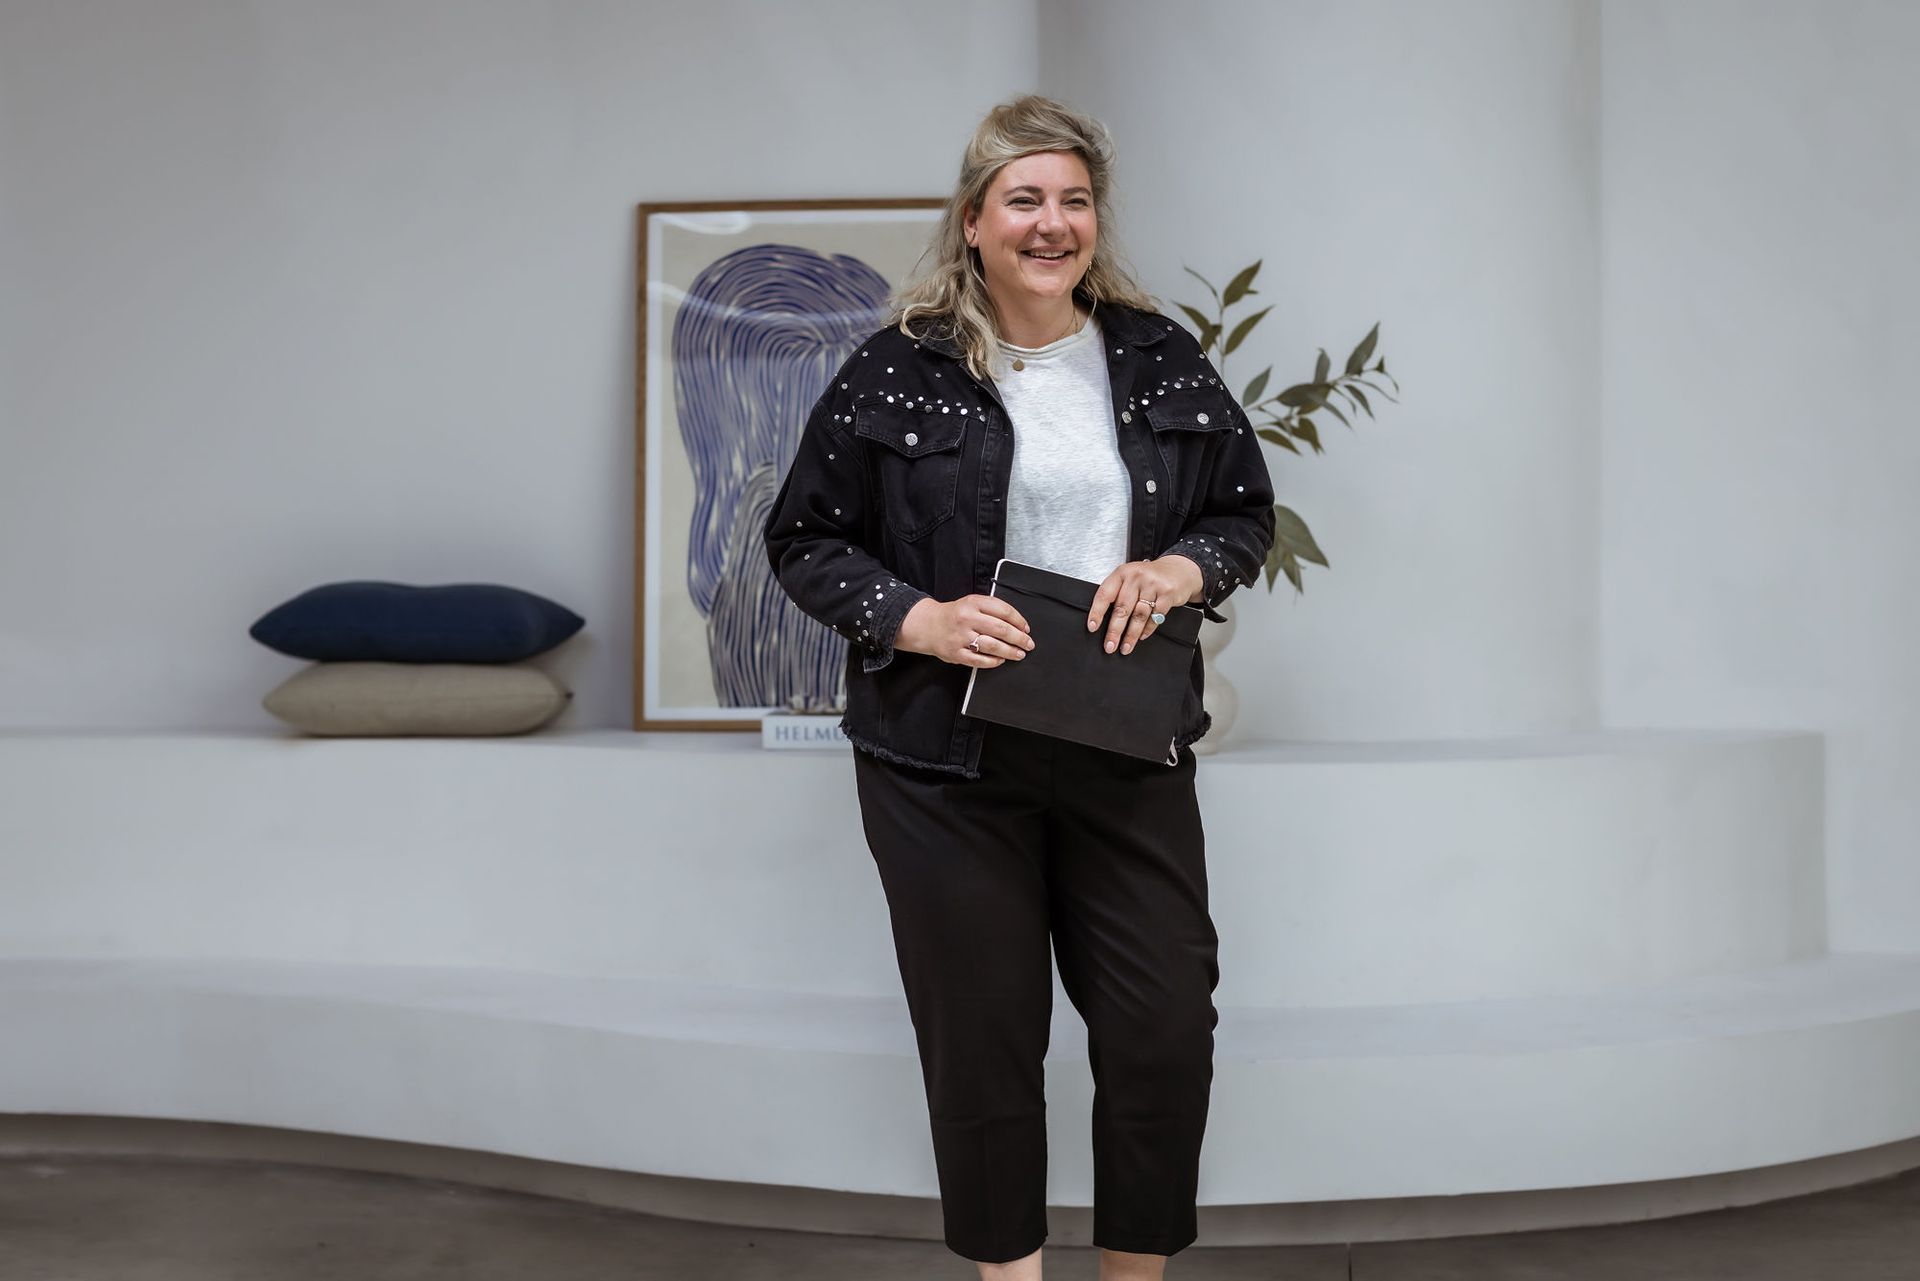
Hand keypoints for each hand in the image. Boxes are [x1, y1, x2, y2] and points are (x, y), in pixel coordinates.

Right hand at [896, 595, 1034, 667]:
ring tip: (1019, 654)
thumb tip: (1017, 624)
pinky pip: (980, 660)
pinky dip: (993, 661)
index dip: (1019, 621)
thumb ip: (992, 609)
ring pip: (993, 646)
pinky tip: (1000, 660)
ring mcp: (961, 637)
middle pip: (1001, 629)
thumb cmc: (954, 615)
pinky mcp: (956, 653)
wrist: (928, 625)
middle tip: (1028, 644)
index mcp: (973, 603)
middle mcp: (967, 619)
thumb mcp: (971, 603)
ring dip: (1010, 651)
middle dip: (1019, 638)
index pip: (1003, 610)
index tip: (1026, 628)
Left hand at [1087, 556, 1205, 655]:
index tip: (1092, 627)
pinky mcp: (1167, 594)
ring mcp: (1153, 585)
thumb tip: (1103, 621)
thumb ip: (1118, 593)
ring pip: (1138, 615)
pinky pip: (1155, 617)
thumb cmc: (1150, 577)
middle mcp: (1136, 577)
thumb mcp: (1130, 578)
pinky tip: (1142, 636)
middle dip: (1114, 631)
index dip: (1097, 612)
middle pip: (1122, 608)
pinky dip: (1147, 629)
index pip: (1105, 594)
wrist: (1178, 569)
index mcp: (1122, 573)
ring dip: (1131, 635)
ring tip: (1125, 647)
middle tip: (1109, 646)